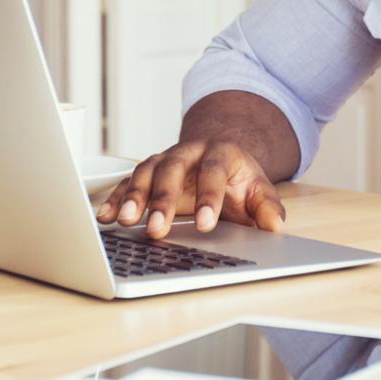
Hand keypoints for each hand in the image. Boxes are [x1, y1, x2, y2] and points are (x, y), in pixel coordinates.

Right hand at [93, 139, 286, 239]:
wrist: (219, 158)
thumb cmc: (237, 180)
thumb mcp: (259, 190)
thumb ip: (267, 207)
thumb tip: (274, 226)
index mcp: (219, 153)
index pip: (212, 172)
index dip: (208, 197)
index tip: (205, 223)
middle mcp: (188, 152)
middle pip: (172, 170)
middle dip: (162, 199)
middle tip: (156, 227)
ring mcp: (164, 161)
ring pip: (145, 173)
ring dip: (133, 197)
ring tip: (125, 221)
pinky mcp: (147, 174)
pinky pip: (127, 184)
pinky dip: (116, 199)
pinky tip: (106, 217)